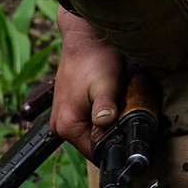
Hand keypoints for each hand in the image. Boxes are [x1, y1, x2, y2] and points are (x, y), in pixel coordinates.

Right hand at [51, 11, 126, 160]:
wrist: (85, 36)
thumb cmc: (95, 58)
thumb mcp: (106, 84)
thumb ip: (105, 106)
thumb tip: (106, 123)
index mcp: (66, 126)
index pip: (94, 152)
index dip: (113, 145)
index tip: (128, 134)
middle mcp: (59, 124)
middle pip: (91, 141)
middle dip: (109, 132)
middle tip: (124, 113)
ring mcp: (62, 114)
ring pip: (90, 129)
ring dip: (105, 122)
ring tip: (116, 103)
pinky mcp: (68, 104)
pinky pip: (86, 117)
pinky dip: (98, 112)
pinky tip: (108, 98)